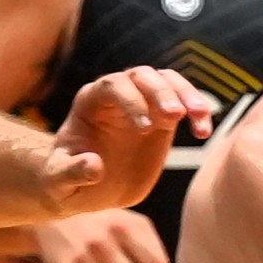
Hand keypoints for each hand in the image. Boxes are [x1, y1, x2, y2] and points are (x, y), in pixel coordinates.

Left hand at [50, 68, 212, 212]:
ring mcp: (142, 101)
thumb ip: (71, 173)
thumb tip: (94, 166)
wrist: (87, 187)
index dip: (130, 101)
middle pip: (142, 76)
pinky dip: (196, 112)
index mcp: (90, 101)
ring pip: (167, 81)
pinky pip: (183, 103)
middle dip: (160, 92)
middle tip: (175, 116)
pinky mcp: (162, 117)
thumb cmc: (66, 180)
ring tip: (200, 116)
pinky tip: (203, 132)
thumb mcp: (59, 181)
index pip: (112, 85)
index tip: (144, 128)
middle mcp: (117, 93)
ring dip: (186, 94)